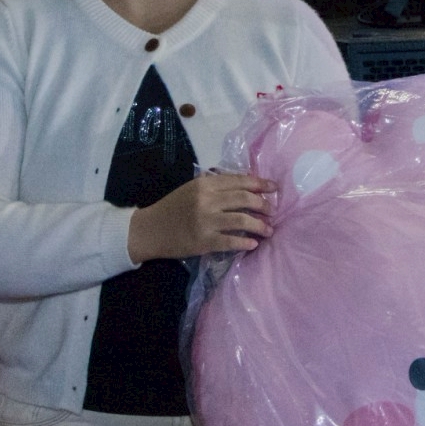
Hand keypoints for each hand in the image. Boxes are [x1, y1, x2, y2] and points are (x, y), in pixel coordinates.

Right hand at [128, 173, 277, 260]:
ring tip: (268, 230)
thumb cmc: (173, 207)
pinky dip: (245, 242)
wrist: (150, 230)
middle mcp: (207, 200)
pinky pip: (231, 241)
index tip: (274, 188)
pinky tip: (253, 244)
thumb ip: (215, 185)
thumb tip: (246, 185)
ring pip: (242, 220)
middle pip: (245, 199)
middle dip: (264, 205)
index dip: (260, 184)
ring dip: (260, 225)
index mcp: (205, 184)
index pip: (239, 181)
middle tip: (272, 211)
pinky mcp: (204, 241)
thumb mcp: (192, 188)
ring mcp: (206, 221)